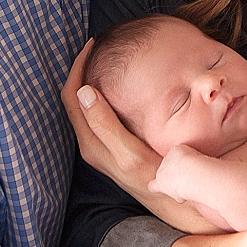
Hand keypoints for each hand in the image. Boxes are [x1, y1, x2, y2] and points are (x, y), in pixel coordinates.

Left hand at [62, 41, 216, 232]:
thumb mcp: (129, 153)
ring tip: (107, 57)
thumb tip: (83, 91)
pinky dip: (104, 93)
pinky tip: (121, 84)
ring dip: (92, 79)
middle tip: (98, 45)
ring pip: (87, 105)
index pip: (72, 95)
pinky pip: (100, 113)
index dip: (78, 67)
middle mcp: (92, 144)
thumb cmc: (156, 178)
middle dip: (82, 69)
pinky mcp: (114, 147)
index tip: (92, 45)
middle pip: (75, 98)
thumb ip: (105, 124)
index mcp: (91, 142)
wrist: (174, 202)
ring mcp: (102, 146)